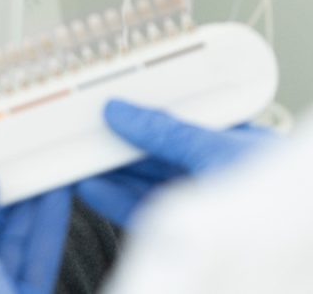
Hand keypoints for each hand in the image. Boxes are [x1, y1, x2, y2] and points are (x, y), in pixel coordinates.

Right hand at [76, 100, 273, 225]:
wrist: (287, 260)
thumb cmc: (281, 201)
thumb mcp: (217, 151)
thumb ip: (169, 133)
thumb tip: (126, 113)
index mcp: (240, 145)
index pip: (184, 121)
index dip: (147, 112)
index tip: (112, 107)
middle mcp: (220, 175)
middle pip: (160, 154)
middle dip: (121, 144)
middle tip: (86, 133)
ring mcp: (202, 207)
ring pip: (148, 184)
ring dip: (112, 173)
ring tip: (81, 160)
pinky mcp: (185, 238)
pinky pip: (143, 213)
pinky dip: (114, 200)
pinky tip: (93, 189)